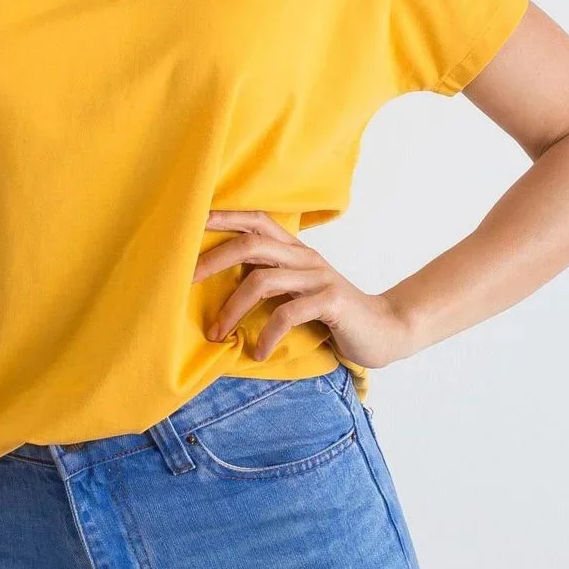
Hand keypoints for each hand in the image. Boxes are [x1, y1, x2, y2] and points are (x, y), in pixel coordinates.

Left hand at [193, 209, 412, 369]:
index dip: (224, 217)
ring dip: (232, 308)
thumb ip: (270, 278)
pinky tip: (258, 352)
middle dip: (213, 260)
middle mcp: (305, 257)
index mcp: (295, 250)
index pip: (256, 220)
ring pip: (262, 279)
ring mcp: (319, 277)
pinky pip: (288, 313)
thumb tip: (221, 280)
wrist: (385, 330)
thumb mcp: (298, 289)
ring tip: (217, 334)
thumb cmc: (332, 314)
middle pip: (251, 244)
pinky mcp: (331, 302)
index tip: (190, 224)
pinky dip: (267, 333)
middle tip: (184, 282)